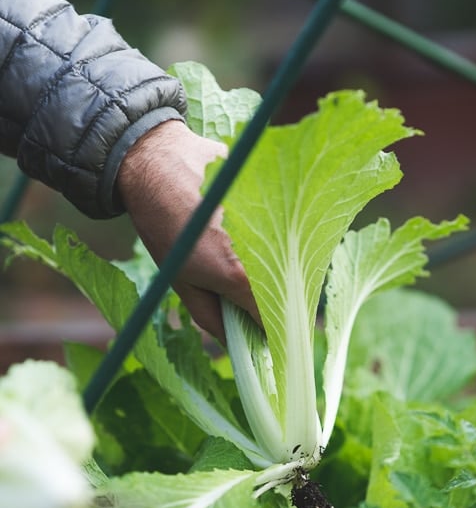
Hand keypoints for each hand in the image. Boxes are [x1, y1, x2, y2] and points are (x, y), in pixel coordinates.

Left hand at [117, 120, 259, 342]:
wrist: (160, 164)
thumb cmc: (165, 227)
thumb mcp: (182, 282)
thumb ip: (212, 318)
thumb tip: (235, 344)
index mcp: (241, 277)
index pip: (271, 320)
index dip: (266, 329)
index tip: (258, 331)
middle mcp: (265, 252)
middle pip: (281, 287)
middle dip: (268, 295)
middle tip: (244, 289)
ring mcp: (274, 221)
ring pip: (283, 256)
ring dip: (270, 261)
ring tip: (238, 248)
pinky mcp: (275, 196)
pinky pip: (280, 226)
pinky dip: (268, 231)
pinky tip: (243, 222)